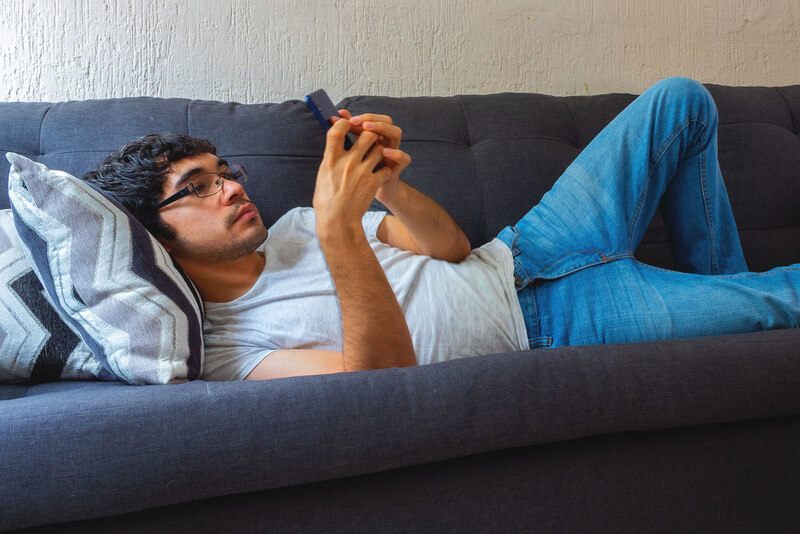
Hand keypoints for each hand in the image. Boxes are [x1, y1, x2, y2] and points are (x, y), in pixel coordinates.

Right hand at [312, 114, 391, 231]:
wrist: (337, 221)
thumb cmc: (327, 198)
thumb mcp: (323, 173)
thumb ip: (330, 155)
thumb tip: (334, 137)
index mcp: (330, 160)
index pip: (337, 130)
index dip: (343, 122)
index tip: (347, 122)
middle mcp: (346, 163)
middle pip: (366, 135)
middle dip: (371, 134)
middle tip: (370, 139)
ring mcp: (361, 173)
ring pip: (379, 150)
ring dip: (380, 151)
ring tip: (376, 157)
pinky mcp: (373, 183)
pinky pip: (386, 169)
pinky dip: (385, 171)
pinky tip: (379, 175)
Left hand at [332, 109, 411, 204]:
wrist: (365, 197)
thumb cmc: (356, 173)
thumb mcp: (349, 152)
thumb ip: (345, 135)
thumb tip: (336, 116)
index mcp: (373, 136)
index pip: (372, 118)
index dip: (361, 115)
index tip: (346, 118)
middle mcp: (384, 141)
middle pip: (386, 120)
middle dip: (372, 118)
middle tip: (357, 122)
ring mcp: (392, 153)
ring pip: (396, 133)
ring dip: (383, 128)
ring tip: (368, 129)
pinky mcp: (396, 168)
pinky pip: (404, 158)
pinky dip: (396, 153)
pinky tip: (384, 152)